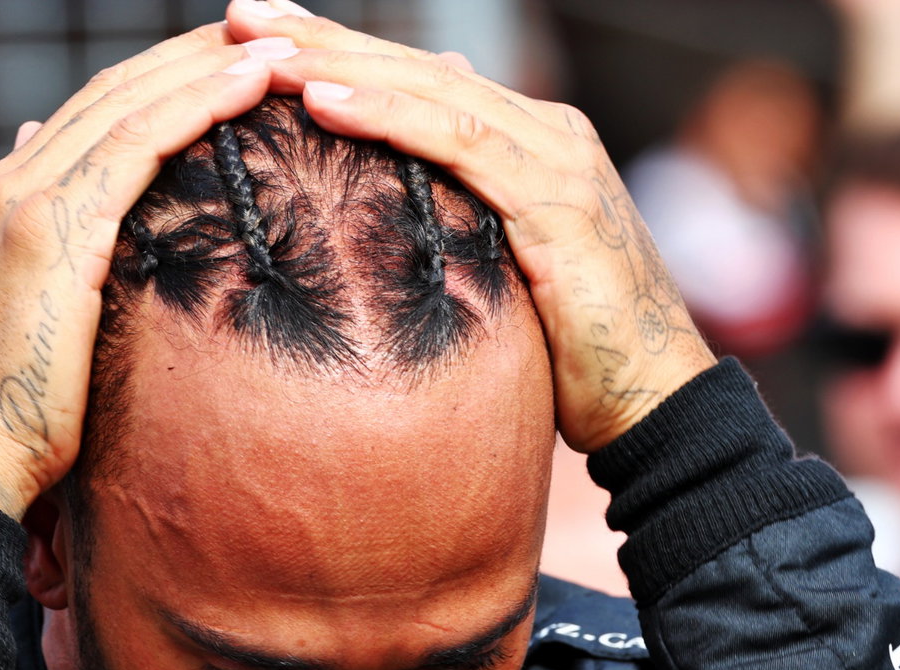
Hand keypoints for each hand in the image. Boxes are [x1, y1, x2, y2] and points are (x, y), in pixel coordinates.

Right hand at [0, 25, 284, 517]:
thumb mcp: (11, 330)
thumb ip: (32, 258)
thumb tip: (47, 188)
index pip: (87, 124)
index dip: (155, 91)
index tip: (216, 74)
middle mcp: (3, 189)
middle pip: (111, 97)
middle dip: (189, 60)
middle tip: (262, 36)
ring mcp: (21, 202)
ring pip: (129, 104)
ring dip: (208, 68)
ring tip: (280, 48)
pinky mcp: (54, 232)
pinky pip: (139, 144)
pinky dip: (199, 105)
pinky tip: (252, 86)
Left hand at [225, 0, 714, 452]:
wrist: (658, 401)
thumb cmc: (574, 358)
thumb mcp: (500, 282)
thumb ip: (456, 236)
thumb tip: (395, 226)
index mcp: (529, 146)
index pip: (420, 85)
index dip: (342, 58)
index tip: (263, 43)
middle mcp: (545, 133)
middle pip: (417, 69)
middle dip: (325, 38)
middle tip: (241, 11)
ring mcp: (555, 158)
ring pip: (432, 91)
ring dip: (341, 64)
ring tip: (262, 47)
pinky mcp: (555, 199)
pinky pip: (459, 143)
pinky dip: (389, 117)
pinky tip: (322, 102)